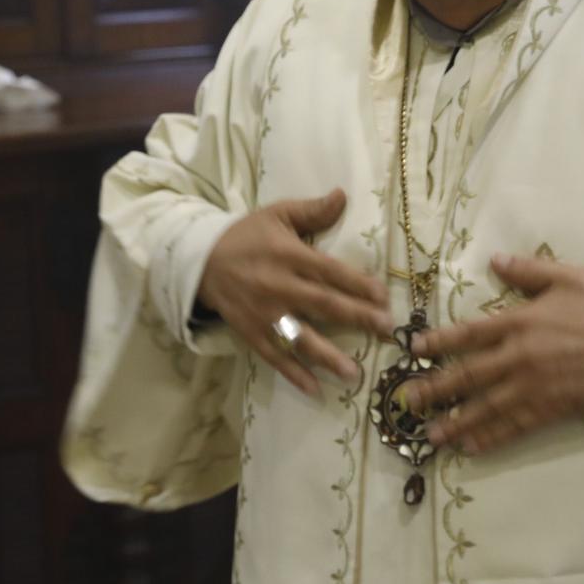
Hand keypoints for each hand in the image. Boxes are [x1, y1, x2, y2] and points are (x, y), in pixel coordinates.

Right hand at [197, 188, 392, 396]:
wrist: (199, 260)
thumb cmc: (246, 236)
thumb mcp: (276, 214)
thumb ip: (311, 210)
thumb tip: (343, 194)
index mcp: (288, 255)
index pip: (329, 271)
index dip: (358, 284)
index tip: (383, 296)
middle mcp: (278, 286)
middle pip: (322, 305)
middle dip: (356, 317)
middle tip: (385, 329)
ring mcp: (264, 314)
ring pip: (300, 337)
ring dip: (328, 356)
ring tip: (354, 373)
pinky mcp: (251, 333)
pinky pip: (274, 356)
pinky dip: (293, 374)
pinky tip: (315, 389)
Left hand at [400, 253, 583, 454]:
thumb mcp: (567, 277)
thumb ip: (528, 270)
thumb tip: (494, 259)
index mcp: (519, 322)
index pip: (468, 334)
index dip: (438, 341)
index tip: (414, 348)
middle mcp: (518, 358)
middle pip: (467, 376)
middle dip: (434, 390)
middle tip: (406, 401)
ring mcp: (532, 388)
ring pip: (484, 409)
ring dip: (454, 423)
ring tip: (429, 435)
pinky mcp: (549, 411)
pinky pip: (512, 428)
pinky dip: (489, 438)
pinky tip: (470, 447)